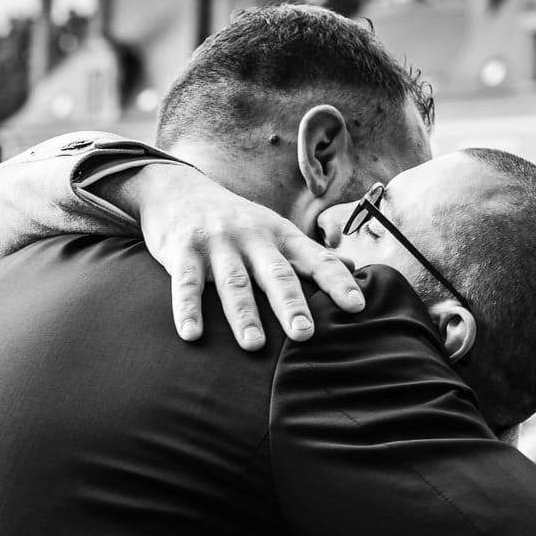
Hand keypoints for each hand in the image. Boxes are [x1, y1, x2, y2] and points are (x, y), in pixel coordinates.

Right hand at [124, 164, 364, 349]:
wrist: (178, 191)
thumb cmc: (236, 223)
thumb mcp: (274, 229)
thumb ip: (309, 252)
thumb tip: (353, 268)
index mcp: (281, 234)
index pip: (316, 259)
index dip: (337, 282)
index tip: (356, 307)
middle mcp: (253, 237)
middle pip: (276, 273)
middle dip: (291, 303)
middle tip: (304, 334)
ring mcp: (218, 243)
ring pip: (234, 282)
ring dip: (244, 314)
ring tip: (254, 345)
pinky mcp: (183, 251)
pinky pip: (186, 284)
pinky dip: (187, 309)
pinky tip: (191, 335)